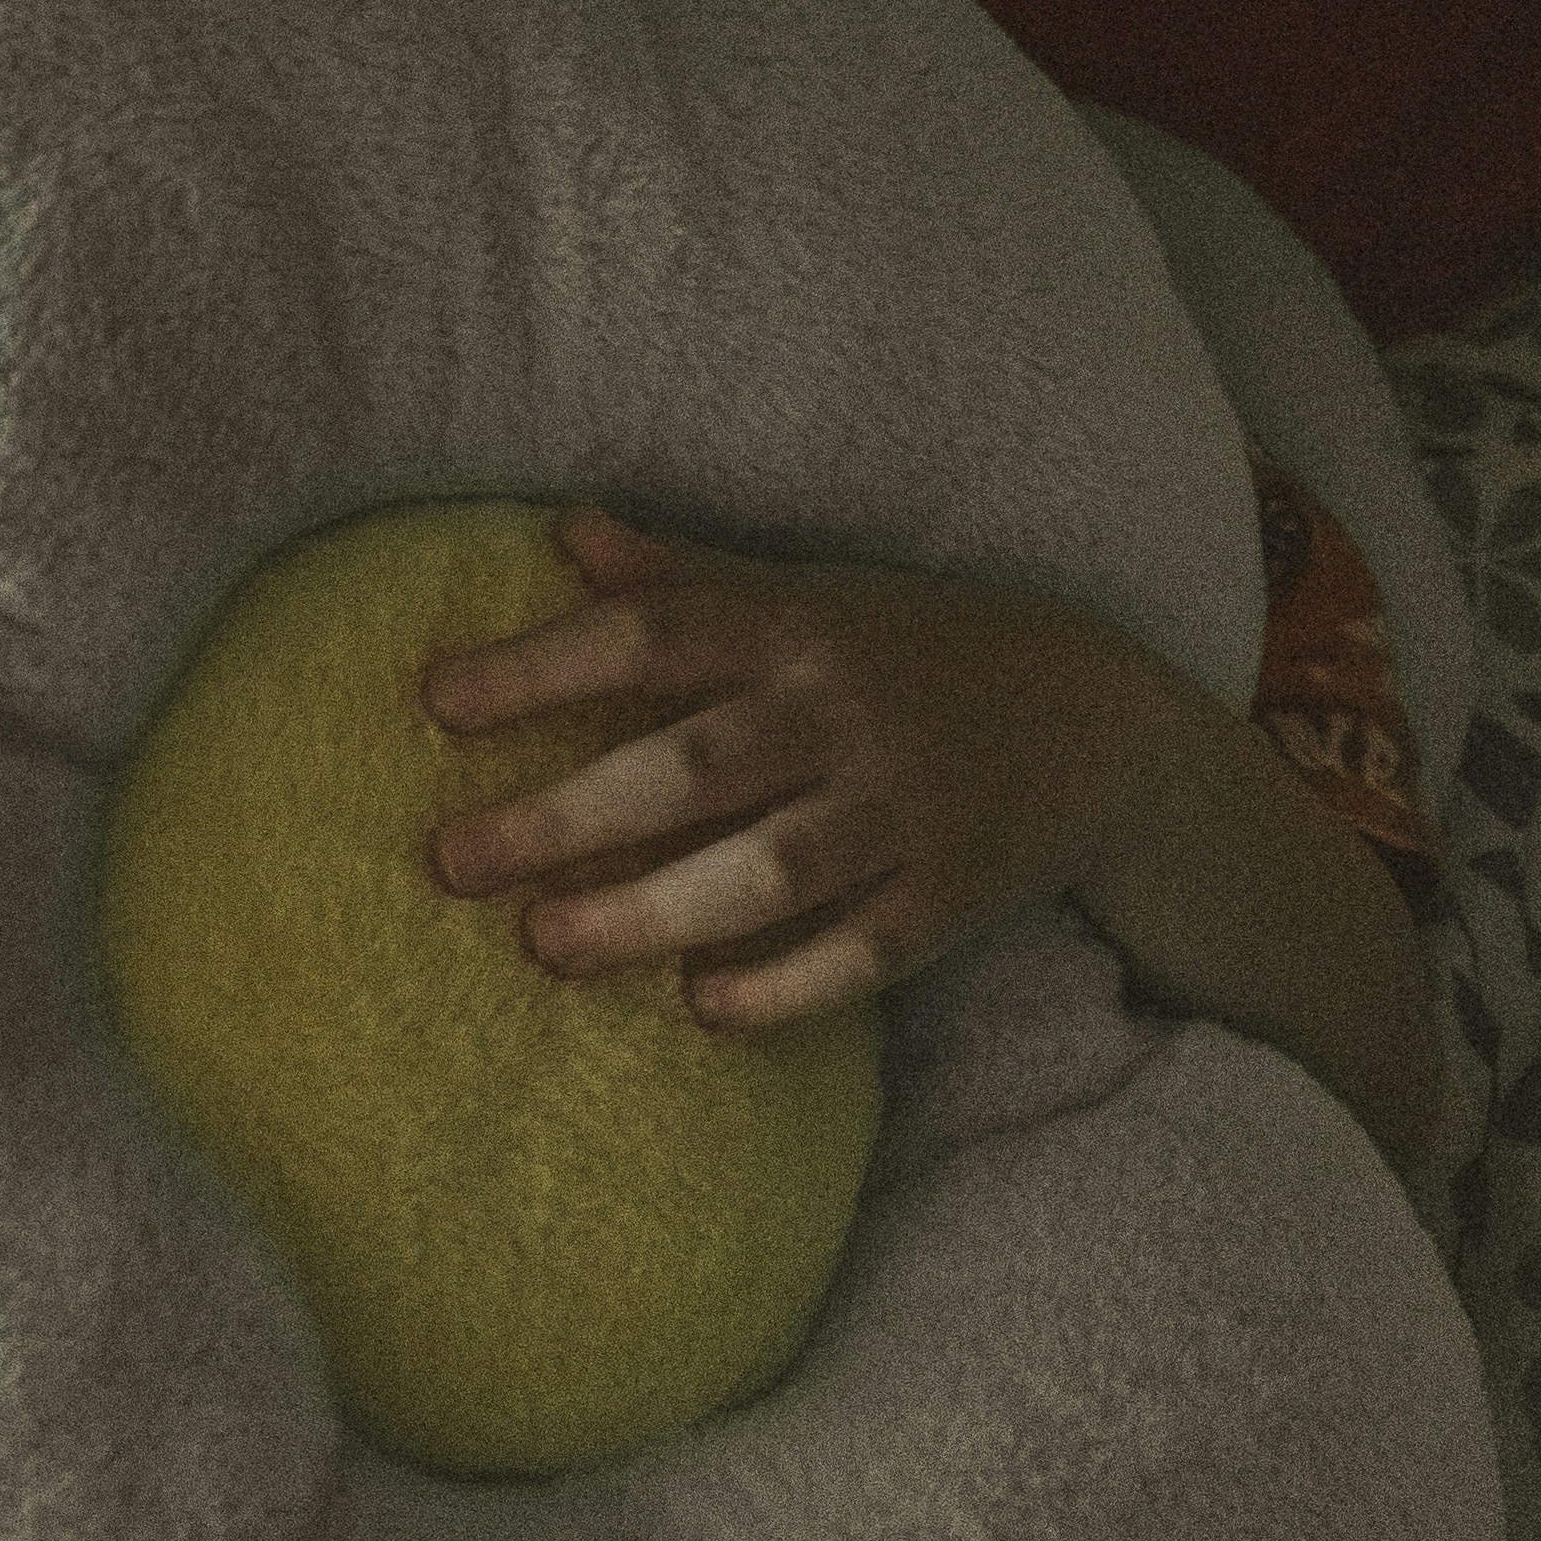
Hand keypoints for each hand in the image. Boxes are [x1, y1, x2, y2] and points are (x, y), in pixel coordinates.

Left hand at [419, 507, 1190, 1032]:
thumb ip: (689, 574)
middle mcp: (845, 711)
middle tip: (449, 860)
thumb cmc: (918, 648)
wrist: (1103, 721)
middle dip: (569, 814)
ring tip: (543, 948)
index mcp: (798, 625)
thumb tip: (566, 531)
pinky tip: (704, 1009)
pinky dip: (790, 984)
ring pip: (771, 869)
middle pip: (695, 763)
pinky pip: (869, 950)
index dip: (545, 663)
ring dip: (654, 911)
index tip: (436, 701)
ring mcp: (906, 807)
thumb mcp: (814, 590)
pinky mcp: (957, 894)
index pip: (655, 634)